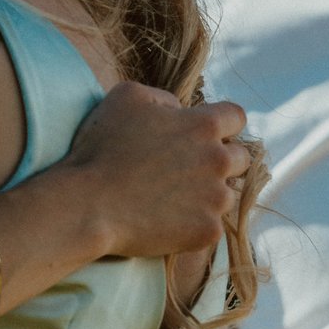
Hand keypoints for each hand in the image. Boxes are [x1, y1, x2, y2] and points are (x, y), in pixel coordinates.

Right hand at [60, 84, 251, 258]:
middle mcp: (218, 161)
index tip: (203, 135)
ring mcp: (216, 200)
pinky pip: (211, 227)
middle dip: (219, 161)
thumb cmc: (101, 147)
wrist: (87, 205)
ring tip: (169, 200)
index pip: (236, 117)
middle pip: (240, 158)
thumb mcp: (127, 97)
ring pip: (226, 195)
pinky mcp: (207, 232)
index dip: (221, 124)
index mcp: (203, 126)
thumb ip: (164, 98)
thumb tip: (180, 110)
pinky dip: (192, 225)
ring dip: (206, 195)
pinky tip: (165, 222)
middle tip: (187, 170)